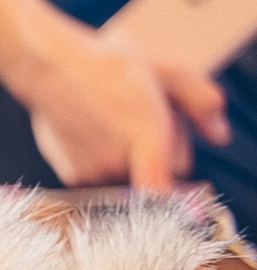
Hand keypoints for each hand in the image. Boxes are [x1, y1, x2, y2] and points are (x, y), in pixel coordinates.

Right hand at [19, 20, 229, 189]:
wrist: (48, 69)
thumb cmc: (107, 66)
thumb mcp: (166, 70)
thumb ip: (202, 102)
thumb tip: (220, 137)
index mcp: (144, 133)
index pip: (157, 191)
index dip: (171, 203)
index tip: (180, 203)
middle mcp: (116, 160)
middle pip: (164, 175)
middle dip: (167, 155)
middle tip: (150, 121)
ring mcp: (93, 172)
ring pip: (133, 178)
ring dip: (136, 160)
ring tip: (120, 124)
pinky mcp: (75, 178)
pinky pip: (108, 179)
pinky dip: (110, 163)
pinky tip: (100, 133)